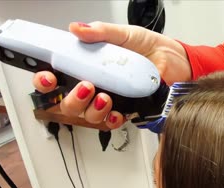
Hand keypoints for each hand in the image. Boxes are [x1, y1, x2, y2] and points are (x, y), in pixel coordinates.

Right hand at [32, 21, 191, 128]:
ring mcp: (110, 101)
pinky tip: (117, 112)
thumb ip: (101, 32)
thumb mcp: (125, 34)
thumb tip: (78, 28)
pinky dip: (113, 119)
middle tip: (84, 87)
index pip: (57, 78)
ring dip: (91, 110)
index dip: (46, 82)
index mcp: (88, 66)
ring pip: (87, 117)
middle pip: (67, 103)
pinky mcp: (126, 112)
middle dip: (70, 100)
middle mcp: (95, 86)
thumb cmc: (151, 48)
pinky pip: (112, 123)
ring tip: (104, 97)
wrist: (178, 62)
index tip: (49, 78)